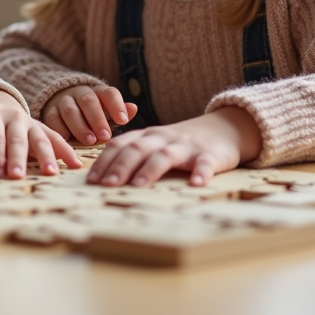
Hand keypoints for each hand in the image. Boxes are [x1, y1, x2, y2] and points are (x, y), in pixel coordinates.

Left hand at [0, 88, 82, 178]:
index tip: (0, 174)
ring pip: (39, 137)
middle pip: (16, 139)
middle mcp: (12, 115)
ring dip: (46, 156)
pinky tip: (75, 165)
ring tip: (50, 174)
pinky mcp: (41, 128)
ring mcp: (29, 121)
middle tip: (18, 178)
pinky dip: (66, 150)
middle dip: (18, 158)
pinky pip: (55, 138)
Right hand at [41, 84, 137, 144]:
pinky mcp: (49, 111)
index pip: (109, 93)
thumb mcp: (106, 111)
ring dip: (80, 126)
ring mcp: (63, 101)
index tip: (123, 120)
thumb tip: (134, 108)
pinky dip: (60, 129)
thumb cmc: (92, 113)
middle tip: (105, 136)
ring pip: (70, 110)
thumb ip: (119, 112)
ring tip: (89, 141)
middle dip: (97, 119)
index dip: (116, 106)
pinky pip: (52, 118)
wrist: (61, 103)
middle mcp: (80, 93)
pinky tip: (68, 141)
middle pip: (88, 101)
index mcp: (98, 92)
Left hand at [85, 106, 261, 186]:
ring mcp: (186, 146)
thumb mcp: (154, 144)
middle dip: (120, 167)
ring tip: (137, 186)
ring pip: (165, 155)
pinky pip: (205, 163)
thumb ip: (133, 155)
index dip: (104, 161)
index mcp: (147, 137)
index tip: (91, 180)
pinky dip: (200, 173)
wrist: (223, 128)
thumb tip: (102, 179)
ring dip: (149, 170)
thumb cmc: (180, 143)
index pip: (120, 145)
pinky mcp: (210, 154)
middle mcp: (163, 139)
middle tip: (107, 185)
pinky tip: (195, 185)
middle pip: (137, 149)